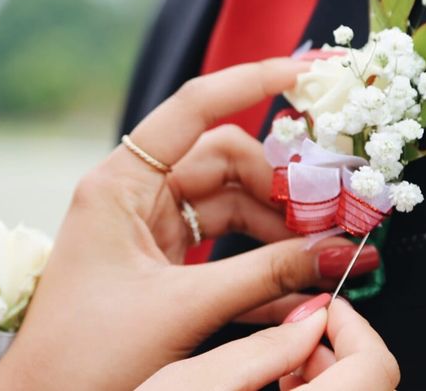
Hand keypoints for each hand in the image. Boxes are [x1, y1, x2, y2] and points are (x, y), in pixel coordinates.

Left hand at [0, 59, 379, 389]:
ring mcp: (149, 229)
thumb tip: (339, 253)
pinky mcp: (161, 265)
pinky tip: (298, 288)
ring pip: (231, 206)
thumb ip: (267, 275)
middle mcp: (135, 195)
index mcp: (121, 184)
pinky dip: (260, 265)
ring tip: (323, 256)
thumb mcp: (183, 308)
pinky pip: (223, 249)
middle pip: (225, 162)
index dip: (253, 81)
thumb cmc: (86, 354)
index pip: (194, 108)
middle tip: (331, 215)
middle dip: (281, 187)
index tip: (308, 71)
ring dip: (278, 230)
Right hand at [138, 293, 399, 390]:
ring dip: (326, 383)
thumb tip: (313, 320)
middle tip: (294, 337)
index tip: (327, 309)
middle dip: (336, 354)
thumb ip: (266, 348)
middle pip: (370, 389)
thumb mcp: (195, 384)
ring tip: (276, 371)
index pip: (377, 367)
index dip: (355, 327)